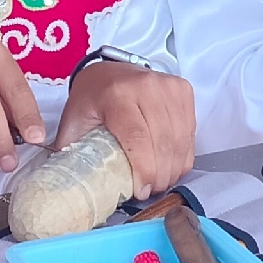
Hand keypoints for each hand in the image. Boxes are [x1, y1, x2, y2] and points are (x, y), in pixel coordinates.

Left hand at [56, 60, 195, 194]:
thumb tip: (76, 186)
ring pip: (180, 140)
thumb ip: (72, 152)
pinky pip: (190, 132)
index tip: (141, 191)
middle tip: (150, 190)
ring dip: (173, 168)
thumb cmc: (91, 99)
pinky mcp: (183, 90)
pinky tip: (170, 165)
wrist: (107, 72)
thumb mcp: (72, 123)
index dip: (144, 169)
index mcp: (117, 94)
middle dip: (160, 175)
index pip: (138, 138)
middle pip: (163, 142)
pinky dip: (183, 155)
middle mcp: (146, 86)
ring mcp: (168, 86)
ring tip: (160, 181)